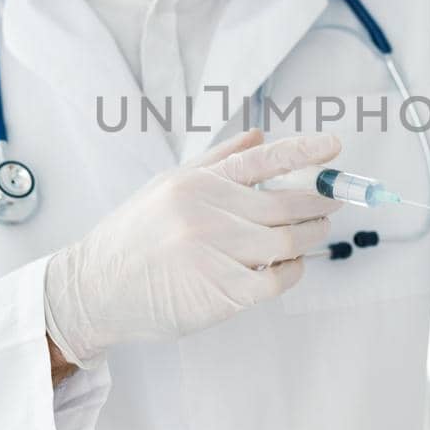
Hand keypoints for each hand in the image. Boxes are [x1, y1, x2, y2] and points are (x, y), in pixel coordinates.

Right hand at [44, 130, 342, 365]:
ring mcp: (215, 252)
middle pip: (286, 202)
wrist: (94, 289)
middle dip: (320, 201)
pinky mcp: (221, 291)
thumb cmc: (133, 237)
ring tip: (315, 232)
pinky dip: (293, 271)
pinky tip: (290, 266)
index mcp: (197, 182)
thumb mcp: (167, 186)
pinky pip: (277, 279)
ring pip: (288, 241)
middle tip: (335, 201)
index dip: (303, 152)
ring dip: (311, 235)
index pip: (262, 160)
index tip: (334, 147)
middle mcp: (207, 212)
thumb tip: (260, 137)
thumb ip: (217, 161)